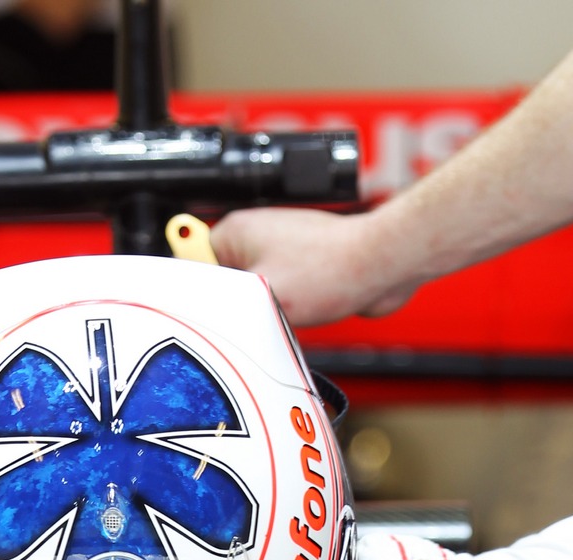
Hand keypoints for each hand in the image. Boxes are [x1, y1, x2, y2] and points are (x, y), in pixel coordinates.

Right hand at [210, 206, 408, 327]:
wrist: (380, 266)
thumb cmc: (330, 270)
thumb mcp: (259, 295)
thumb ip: (220, 300)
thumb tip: (197, 306)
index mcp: (237, 230)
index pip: (193, 261)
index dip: (197, 291)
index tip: (206, 309)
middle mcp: (257, 236)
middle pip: (222, 282)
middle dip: (233, 306)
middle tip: (249, 316)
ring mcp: (280, 251)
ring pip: (251, 294)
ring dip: (261, 312)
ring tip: (280, 313)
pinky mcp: (301, 270)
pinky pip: (277, 298)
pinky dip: (283, 313)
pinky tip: (296, 316)